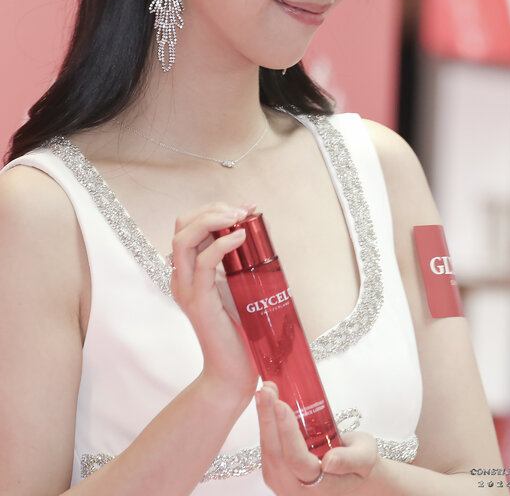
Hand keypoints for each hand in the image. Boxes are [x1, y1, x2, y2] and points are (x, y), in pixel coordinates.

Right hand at [171, 201, 258, 401]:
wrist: (234, 373)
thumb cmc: (241, 331)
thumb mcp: (239, 286)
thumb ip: (239, 262)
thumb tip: (258, 230)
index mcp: (188, 272)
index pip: (188, 226)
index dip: (213, 210)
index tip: (244, 208)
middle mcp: (180, 277)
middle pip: (182, 225)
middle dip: (212, 209)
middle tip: (242, 211)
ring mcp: (186, 289)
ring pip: (184, 238)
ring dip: (213, 219)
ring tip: (239, 218)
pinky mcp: (199, 302)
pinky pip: (203, 263)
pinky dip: (221, 244)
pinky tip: (241, 237)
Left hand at [257, 382, 381, 493]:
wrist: (354, 476)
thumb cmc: (360, 465)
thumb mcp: (365, 458)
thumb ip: (350, 460)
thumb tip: (328, 462)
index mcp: (321, 488)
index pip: (297, 461)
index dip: (287, 433)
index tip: (281, 405)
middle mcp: (297, 491)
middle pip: (275, 456)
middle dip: (268, 419)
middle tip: (266, 390)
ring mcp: (284, 484)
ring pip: (267, 453)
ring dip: (264, 420)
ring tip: (265, 391)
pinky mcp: (278, 474)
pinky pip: (267, 450)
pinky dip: (265, 425)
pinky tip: (266, 404)